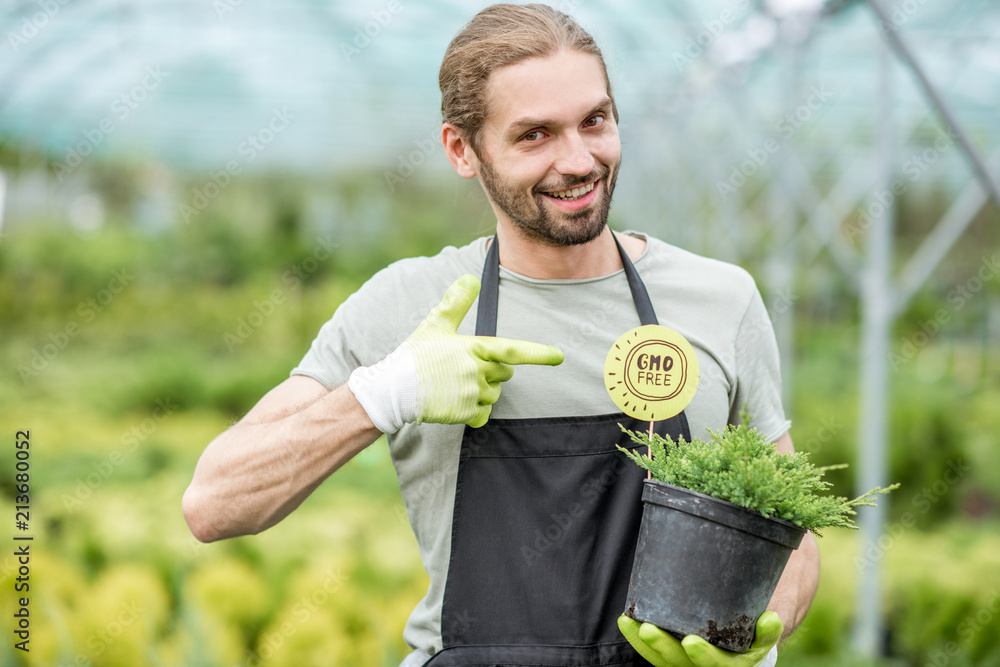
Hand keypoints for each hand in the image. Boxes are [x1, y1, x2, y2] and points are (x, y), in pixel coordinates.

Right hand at [348, 274, 563, 431]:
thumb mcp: (436, 324)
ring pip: (495, 394)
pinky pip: (484, 415)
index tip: (558, 356)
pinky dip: (475, 411)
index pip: (513, 350)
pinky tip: (456, 402)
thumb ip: (456, 302)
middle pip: (506, 373)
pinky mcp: (465, 413)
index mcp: (474, 348)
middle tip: (467, 367)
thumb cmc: (415, 354)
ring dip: (483, 390)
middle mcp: (477, 371)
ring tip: (455, 384)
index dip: (538, 353)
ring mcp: (472, 394)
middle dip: (495, 370)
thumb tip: (471, 278)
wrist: (395, 388)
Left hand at [618, 612, 781, 666]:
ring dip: (643, 641)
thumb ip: (766, 630)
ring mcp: (682, 664)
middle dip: (663, 647)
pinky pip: (650, 652)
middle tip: (649, 629)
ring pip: (660, 659)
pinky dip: (636, 637)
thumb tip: (770, 619)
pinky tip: (626, 620)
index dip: (703, 655)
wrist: (737, 648)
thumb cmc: (749, 639)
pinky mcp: (668, 656)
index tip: (690, 641)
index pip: (715, 666)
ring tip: (630, 621)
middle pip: (679, 663)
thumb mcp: (761, 638)